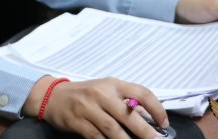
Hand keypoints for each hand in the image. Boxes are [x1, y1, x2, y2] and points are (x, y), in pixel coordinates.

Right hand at [23, 76, 167, 138]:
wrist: (53, 96)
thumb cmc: (85, 93)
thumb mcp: (106, 90)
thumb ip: (125, 101)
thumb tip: (147, 116)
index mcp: (113, 84)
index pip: (140, 92)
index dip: (155, 107)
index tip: (164, 122)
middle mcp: (101, 94)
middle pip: (127, 114)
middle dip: (145, 130)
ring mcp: (88, 108)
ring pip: (112, 128)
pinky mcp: (77, 122)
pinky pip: (96, 136)